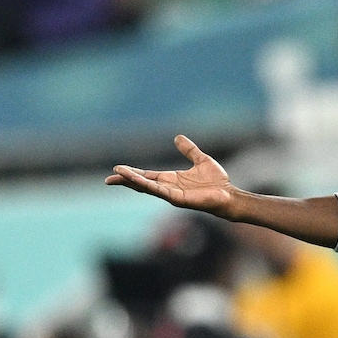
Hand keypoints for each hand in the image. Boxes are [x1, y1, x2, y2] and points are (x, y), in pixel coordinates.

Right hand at [106, 136, 238, 215]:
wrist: (229, 195)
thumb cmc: (217, 182)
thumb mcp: (201, 160)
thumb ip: (189, 150)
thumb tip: (178, 137)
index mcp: (171, 179)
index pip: (147, 176)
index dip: (132, 173)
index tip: (117, 170)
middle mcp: (169, 188)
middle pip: (142, 184)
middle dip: (126, 181)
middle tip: (109, 179)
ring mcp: (172, 195)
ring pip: (147, 188)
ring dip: (132, 182)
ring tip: (117, 177)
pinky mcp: (178, 199)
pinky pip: (159, 191)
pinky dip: (147, 186)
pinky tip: (137, 181)